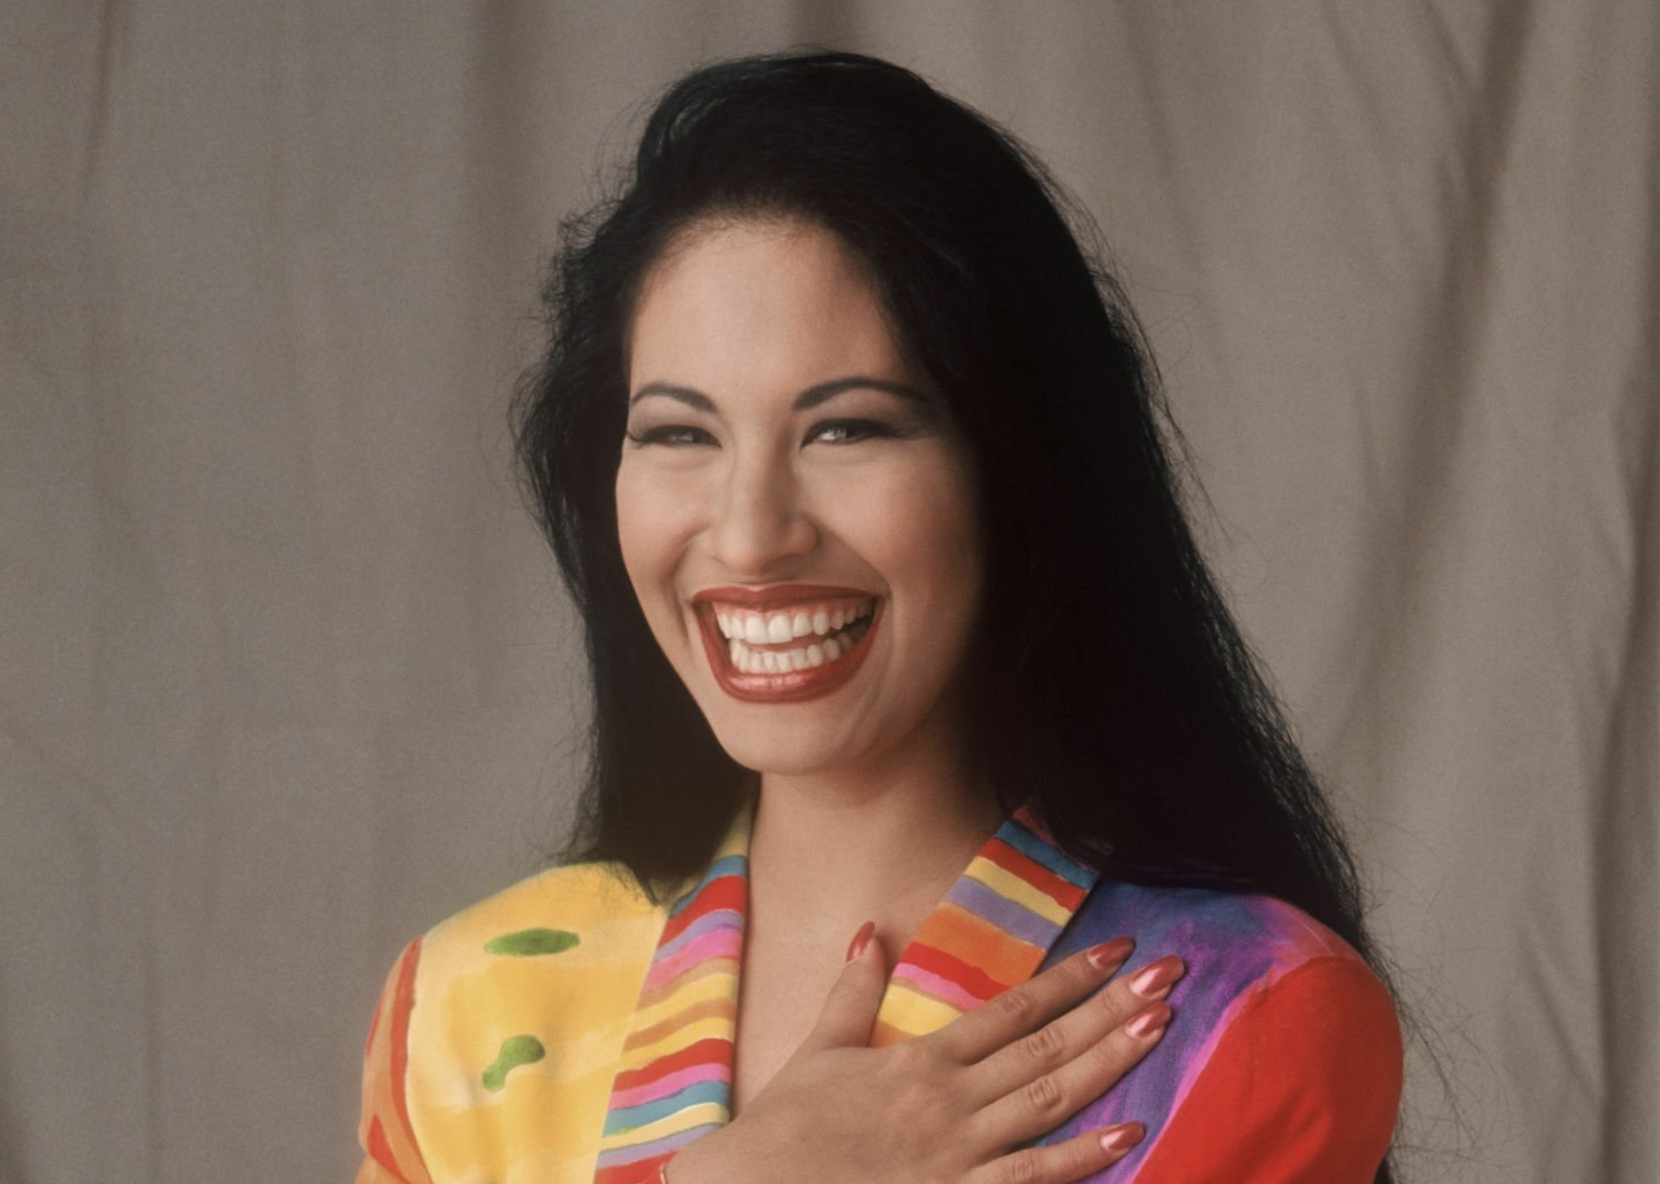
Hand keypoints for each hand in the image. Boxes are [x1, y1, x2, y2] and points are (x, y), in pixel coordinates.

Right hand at [668, 928, 1181, 1183]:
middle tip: (1169, 974)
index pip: (1014, 1008)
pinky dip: (1081, 1157)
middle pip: (1048, 1045)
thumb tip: (873, 930)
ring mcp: (958, 1151)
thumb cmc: (784, 1128)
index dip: (1071, 978)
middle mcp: (950, 1098)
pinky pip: (1029, 1177)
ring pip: (1050, 1101)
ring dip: (1109, 1063)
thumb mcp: (819, 1049)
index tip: (1119, 951)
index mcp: (921, 1059)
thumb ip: (855, 991)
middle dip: (1112, 1008)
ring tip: (1159, 1028)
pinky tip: (1128, 1134)